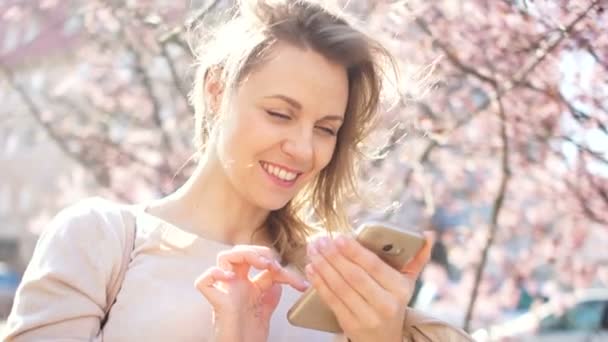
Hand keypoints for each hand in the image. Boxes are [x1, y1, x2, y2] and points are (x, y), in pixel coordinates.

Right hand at [195, 245, 308, 341]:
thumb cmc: (250, 338)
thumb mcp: (266, 310)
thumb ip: (270, 294)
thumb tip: (277, 276)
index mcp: (247, 287)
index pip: (261, 264)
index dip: (281, 267)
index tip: (300, 284)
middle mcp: (235, 286)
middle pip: (240, 252)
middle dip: (259, 251)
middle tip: (275, 265)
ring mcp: (225, 292)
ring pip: (224, 258)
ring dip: (245, 254)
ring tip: (262, 264)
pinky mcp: (216, 303)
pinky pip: (203, 281)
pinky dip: (215, 273)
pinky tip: (230, 277)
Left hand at [305, 233, 432, 341]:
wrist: (385, 338)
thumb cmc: (393, 301)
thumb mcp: (407, 282)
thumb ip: (417, 258)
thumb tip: (429, 235)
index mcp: (400, 289)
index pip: (374, 267)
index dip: (355, 252)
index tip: (339, 237)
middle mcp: (386, 305)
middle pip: (354, 276)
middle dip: (334, 256)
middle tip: (320, 240)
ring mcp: (368, 317)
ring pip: (341, 288)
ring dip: (323, 267)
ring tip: (312, 250)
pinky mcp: (351, 326)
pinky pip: (332, 301)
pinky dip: (319, 283)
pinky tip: (311, 269)